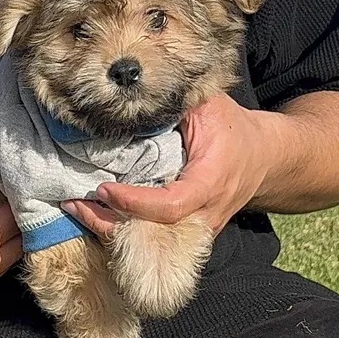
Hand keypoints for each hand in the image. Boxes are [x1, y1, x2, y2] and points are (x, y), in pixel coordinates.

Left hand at [60, 93, 279, 237]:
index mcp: (210, 182)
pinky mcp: (187, 232)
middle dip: (108, 223)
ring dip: (108, 228)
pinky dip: (120, 227)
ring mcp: (196, 229)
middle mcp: (204, 214)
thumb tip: (130, 97)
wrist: (265, 158)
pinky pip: (151, 237)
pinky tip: (92, 213)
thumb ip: (175, 103)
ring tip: (74, 207)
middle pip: (152, 233)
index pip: (171, 205)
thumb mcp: (209, 106)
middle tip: (73, 203)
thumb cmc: (234, 128)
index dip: (136, 203)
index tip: (104, 189)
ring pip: (148, 240)